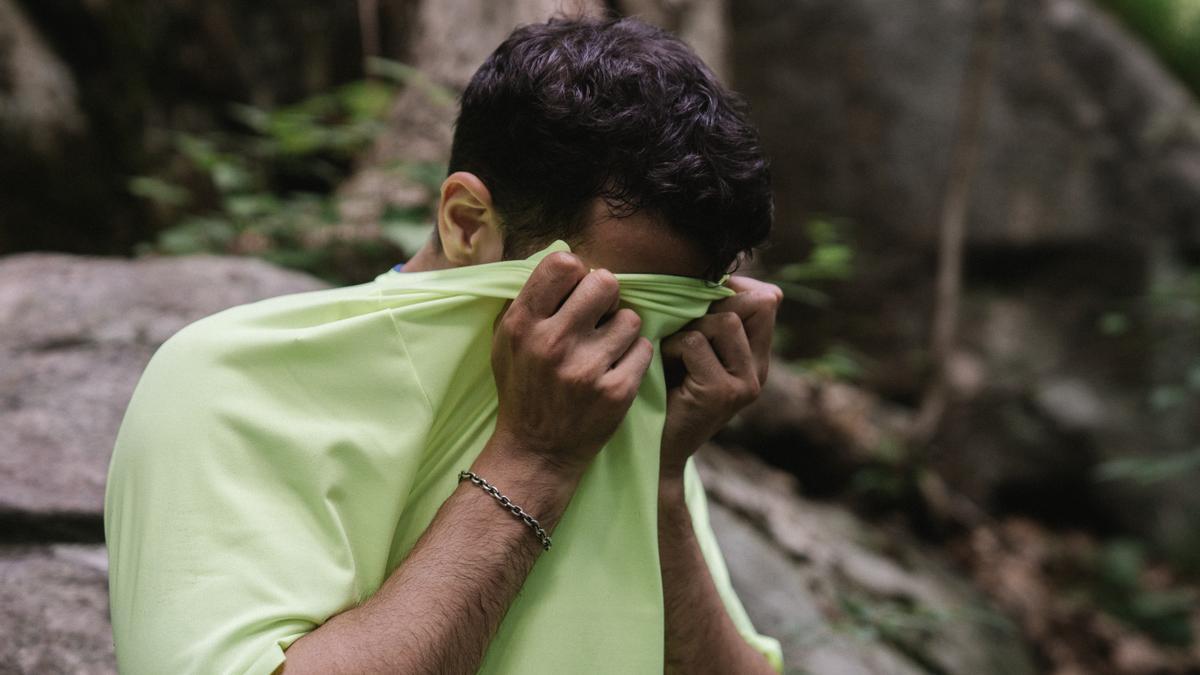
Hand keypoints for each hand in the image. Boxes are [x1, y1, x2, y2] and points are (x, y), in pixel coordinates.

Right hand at [489, 252, 653, 479]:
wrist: (536, 451)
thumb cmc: (524, 387)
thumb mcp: (507, 341)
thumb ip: (532, 299)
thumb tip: (567, 261)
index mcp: (523, 324)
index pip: (563, 263)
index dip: (576, 274)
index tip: (575, 292)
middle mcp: (553, 343)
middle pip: (605, 282)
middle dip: (607, 296)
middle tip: (599, 316)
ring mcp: (586, 369)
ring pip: (630, 318)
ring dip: (622, 330)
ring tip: (605, 349)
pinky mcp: (616, 392)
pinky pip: (644, 348)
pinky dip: (634, 357)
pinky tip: (615, 369)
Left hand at [659, 276, 781, 480]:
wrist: (655, 451)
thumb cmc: (665, 391)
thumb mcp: (693, 350)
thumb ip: (711, 318)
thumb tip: (731, 280)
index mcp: (757, 358)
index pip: (767, 300)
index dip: (734, 290)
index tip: (701, 305)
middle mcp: (759, 372)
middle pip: (750, 304)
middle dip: (707, 311)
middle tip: (682, 338)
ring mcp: (745, 385)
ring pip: (722, 321)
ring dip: (688, 331)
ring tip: (674, 356)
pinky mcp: (721, 393)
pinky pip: (695, 343)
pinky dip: (672, 349)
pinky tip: (666, 371)